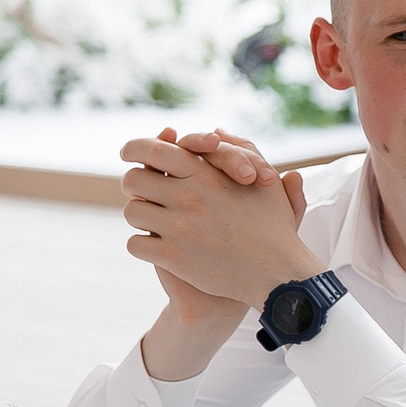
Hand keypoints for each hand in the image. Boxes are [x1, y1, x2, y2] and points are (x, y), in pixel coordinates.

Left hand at [121, 130, 313, 313]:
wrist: (277, 275)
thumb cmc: (275, 229)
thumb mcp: (264, 182)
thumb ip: (242, 150)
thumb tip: (216, 130)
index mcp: (206, 174)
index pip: (154, 149)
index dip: (134, 148)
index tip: (128, 153)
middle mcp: (189, 196)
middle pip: (133, 179)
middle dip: (135, 186)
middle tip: (143, 195)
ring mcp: (179, 227)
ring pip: (132, 212)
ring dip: (140, 217)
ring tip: (156, 225)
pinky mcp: (173, 257)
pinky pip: (135, 244)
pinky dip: (143, 247)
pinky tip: (158, 250)